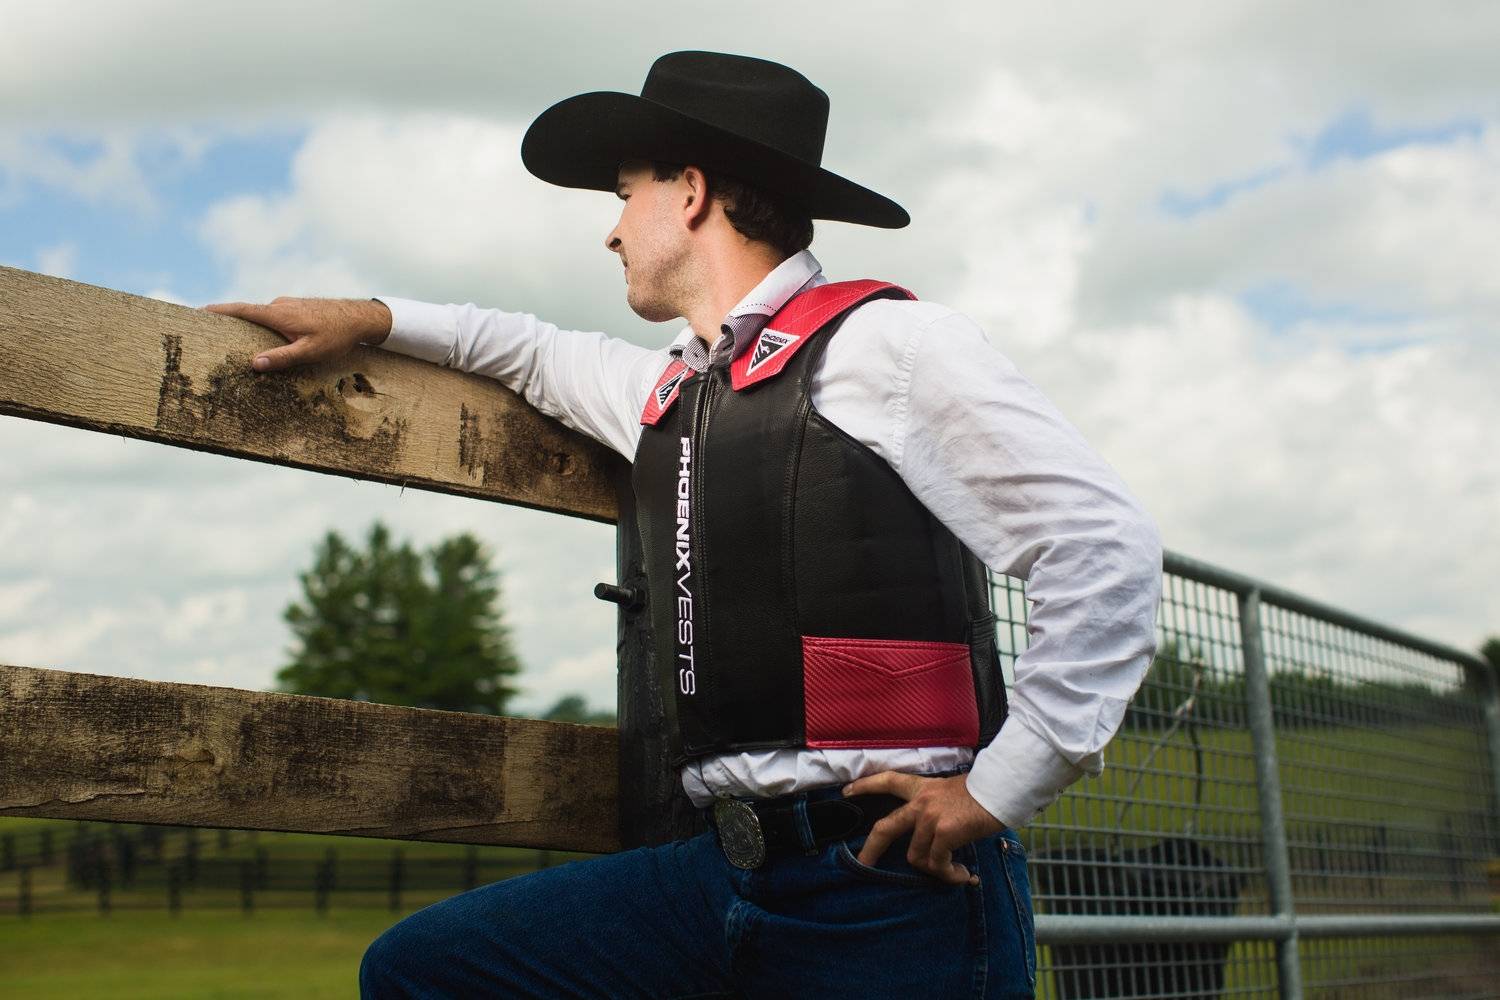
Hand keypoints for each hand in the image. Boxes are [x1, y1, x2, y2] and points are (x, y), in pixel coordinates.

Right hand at [200, 297, 392, 371]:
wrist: (361, 318)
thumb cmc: (337, 336)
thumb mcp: (310, 351)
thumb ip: (282, 358)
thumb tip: (253, 364)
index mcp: (278, 314)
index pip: (241, 310)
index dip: (219, 311)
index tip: (198, 311)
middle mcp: (279, 306)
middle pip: (248, 313)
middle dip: (229, 321)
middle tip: (210, 331)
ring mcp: (288, 305)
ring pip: (262, 316)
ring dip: (249, 325)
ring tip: (233, 339)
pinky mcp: (297, 309)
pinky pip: (274, 317)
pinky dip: (265, 325)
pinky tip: (265, 339)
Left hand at [842, 771, 1005, 885]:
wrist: (1000, 791)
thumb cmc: (983, 793)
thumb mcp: (952, 792)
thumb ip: (937, 807)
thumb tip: (938, 835)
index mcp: (922, 788)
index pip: (888, 781)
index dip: (866, 786)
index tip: (847, 791)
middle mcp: (921, 802)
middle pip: (885, 827)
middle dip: (871, 849)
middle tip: (863, 863)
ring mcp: (929, 818)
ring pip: (916, 857)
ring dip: (937, 870)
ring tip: (956, 872)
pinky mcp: (942, 833)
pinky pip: (937, 865)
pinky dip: (950, 875)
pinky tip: (965, 876)